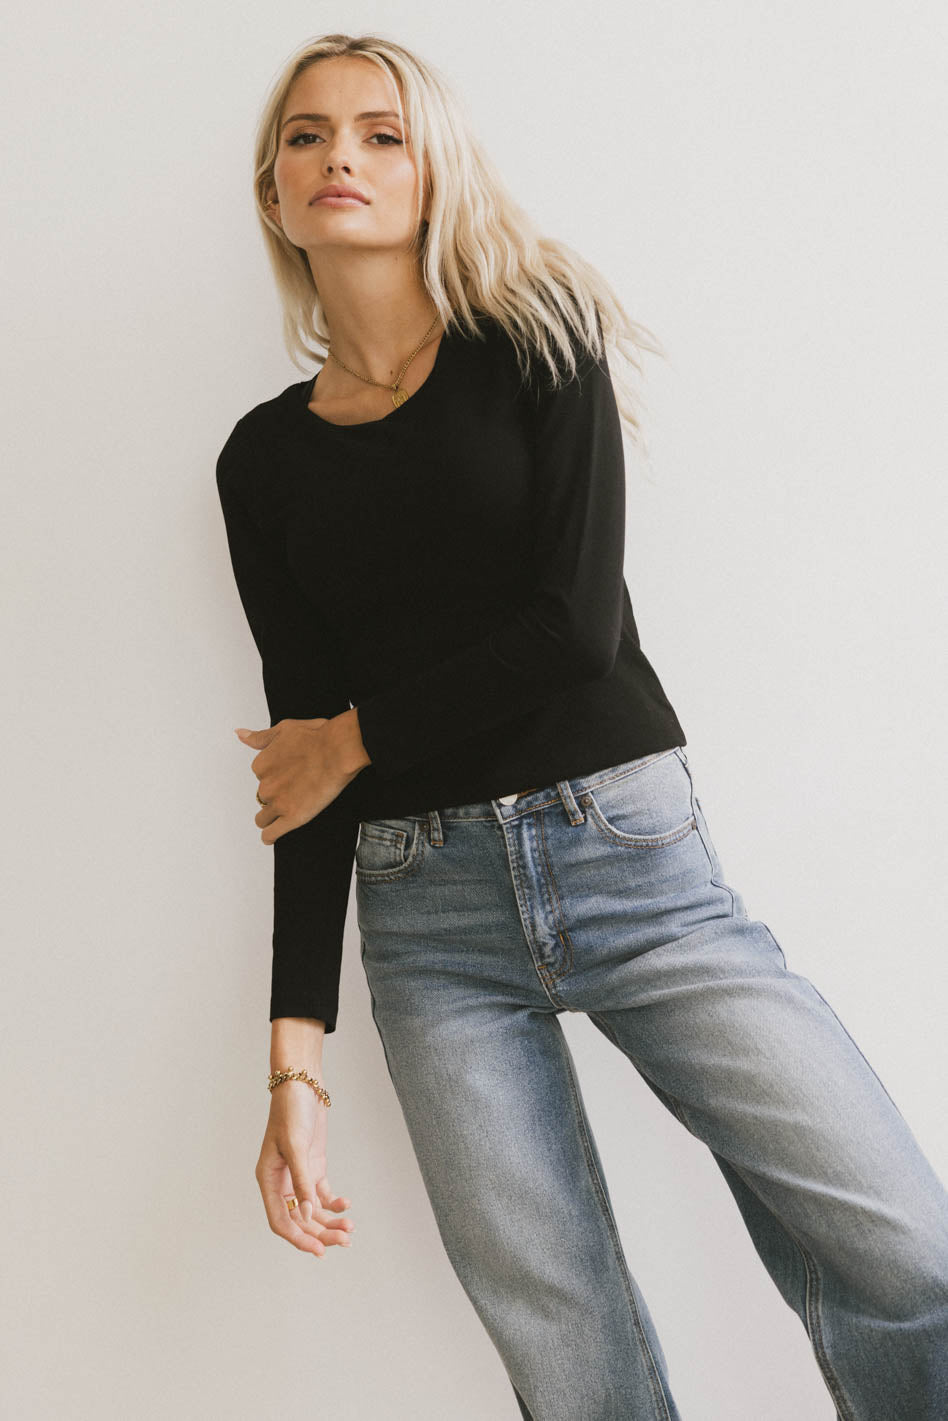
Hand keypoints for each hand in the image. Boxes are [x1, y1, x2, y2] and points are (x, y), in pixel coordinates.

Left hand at [234, 718, 351, 844]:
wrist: (339, 749)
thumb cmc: (317, 737)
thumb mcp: (283, 729)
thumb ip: (259, 737)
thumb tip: (240, 735)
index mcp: (261, 765)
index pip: (261, 777)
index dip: (276, 776)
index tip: (290, 774)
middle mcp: (265, 786)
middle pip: (263, 797)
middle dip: (276, 795)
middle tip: (297, 789)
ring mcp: (278, 803)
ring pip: (263, 818)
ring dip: (271, 816)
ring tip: (287, 812)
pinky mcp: (292, 818)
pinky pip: (270, 834)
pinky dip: (270, 836)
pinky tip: (274, 834)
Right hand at [256, 1078, 354, 1257]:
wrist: (302, 1084)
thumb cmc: (291, 1111)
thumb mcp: (296, 1146)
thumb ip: (301, 1181)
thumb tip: (306, 1213)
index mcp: (268, 1180)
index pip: (280, 1221)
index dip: (298, 1238)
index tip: (319, 1251)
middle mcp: (281, 1182)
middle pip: (299, 1219)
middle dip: (320, 1232)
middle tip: (344, 1241)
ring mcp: (298, 1176)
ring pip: (312, 1210)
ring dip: (330, 1221)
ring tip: (350, 1229)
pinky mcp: (312, 1167)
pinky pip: (321, 1194)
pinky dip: (334, 1203)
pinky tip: (347, 1205)